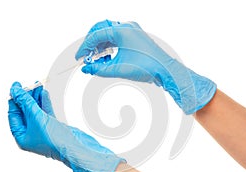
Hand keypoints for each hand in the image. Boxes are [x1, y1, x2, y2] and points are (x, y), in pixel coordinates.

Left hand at [8, 82, 122, 171]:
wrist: (76, 147)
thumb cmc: (55, 140)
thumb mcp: (37, 118)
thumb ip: (26, 103)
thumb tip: (15, 91)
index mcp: (21, 137)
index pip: (14, 114)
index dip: (15, 99)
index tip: (16, 86)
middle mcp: (31, 134)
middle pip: (25, 112)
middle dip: (27, 97)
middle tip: (30, 84)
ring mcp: (42, 130)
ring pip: (36, 111)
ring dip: (36, 98)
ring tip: (38, 85)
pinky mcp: (53, 127)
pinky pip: (46, 112)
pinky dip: (44, 103)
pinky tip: (44, 93)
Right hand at [76, 20, 216, 113]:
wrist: (166, 71)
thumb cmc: (147, 66)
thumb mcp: (118, 69)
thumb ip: (99, 68)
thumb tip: (86, 69)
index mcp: (122, 30)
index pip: (96, 35)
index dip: (85, 46)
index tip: (79, 57)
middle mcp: (127, 27)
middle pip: (101, 29)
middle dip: (91, 43)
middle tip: (86, 56)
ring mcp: (132, 31)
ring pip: (109, 33)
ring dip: (100, 45)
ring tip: (96, 60)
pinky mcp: (135, 37)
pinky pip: (117, 38)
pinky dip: (109, 46)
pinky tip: (107, 58)